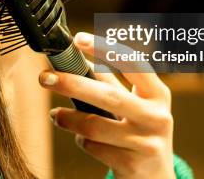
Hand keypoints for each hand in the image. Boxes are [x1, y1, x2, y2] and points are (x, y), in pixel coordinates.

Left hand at [39, 32, 174, 178]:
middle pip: (110, 96)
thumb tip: (79, 57)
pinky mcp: (132, 165)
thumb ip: (112, 84)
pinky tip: (81, 139)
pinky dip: (81, 141)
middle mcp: (158, 117)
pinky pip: (93, 147)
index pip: (134, 64)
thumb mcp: (135, 106)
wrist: (156, 178)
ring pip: (95, 126)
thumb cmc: (140, 133)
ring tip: (55, 115)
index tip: (78, 39)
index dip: (106, 48)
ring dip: (68, 118)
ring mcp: (147, 143)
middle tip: (45, 77)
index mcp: (158, 95)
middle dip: (72, 84)